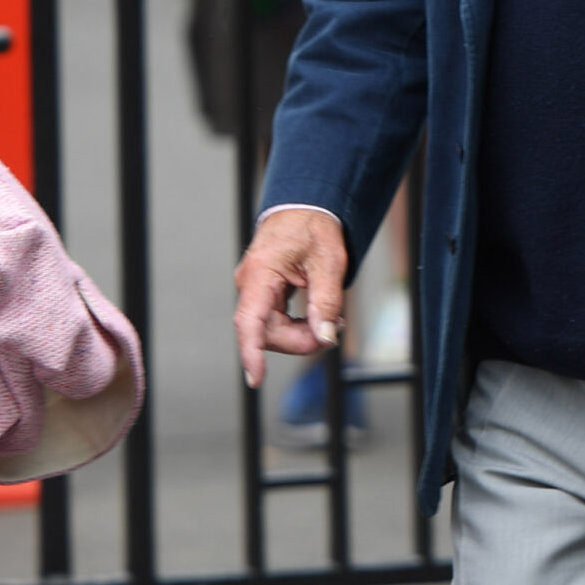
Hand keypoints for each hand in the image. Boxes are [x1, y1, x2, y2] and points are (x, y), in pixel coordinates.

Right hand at [234, 209, 347, 387]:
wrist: (306, 206)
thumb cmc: (314, 227)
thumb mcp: (329, 263)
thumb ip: (326, 302)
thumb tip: (325, 337)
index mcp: (261, 273)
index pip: (249, 321)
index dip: (251, 352)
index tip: (256, 378)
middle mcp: (250, 284)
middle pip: (266, 332)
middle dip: (300, 340)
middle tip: (335, 328)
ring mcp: (254, 290)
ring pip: (271, 330)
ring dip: (301, 334)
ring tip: (333, 320)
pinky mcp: (263, 293)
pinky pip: (275, 321)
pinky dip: (297, 325)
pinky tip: (318, 318)